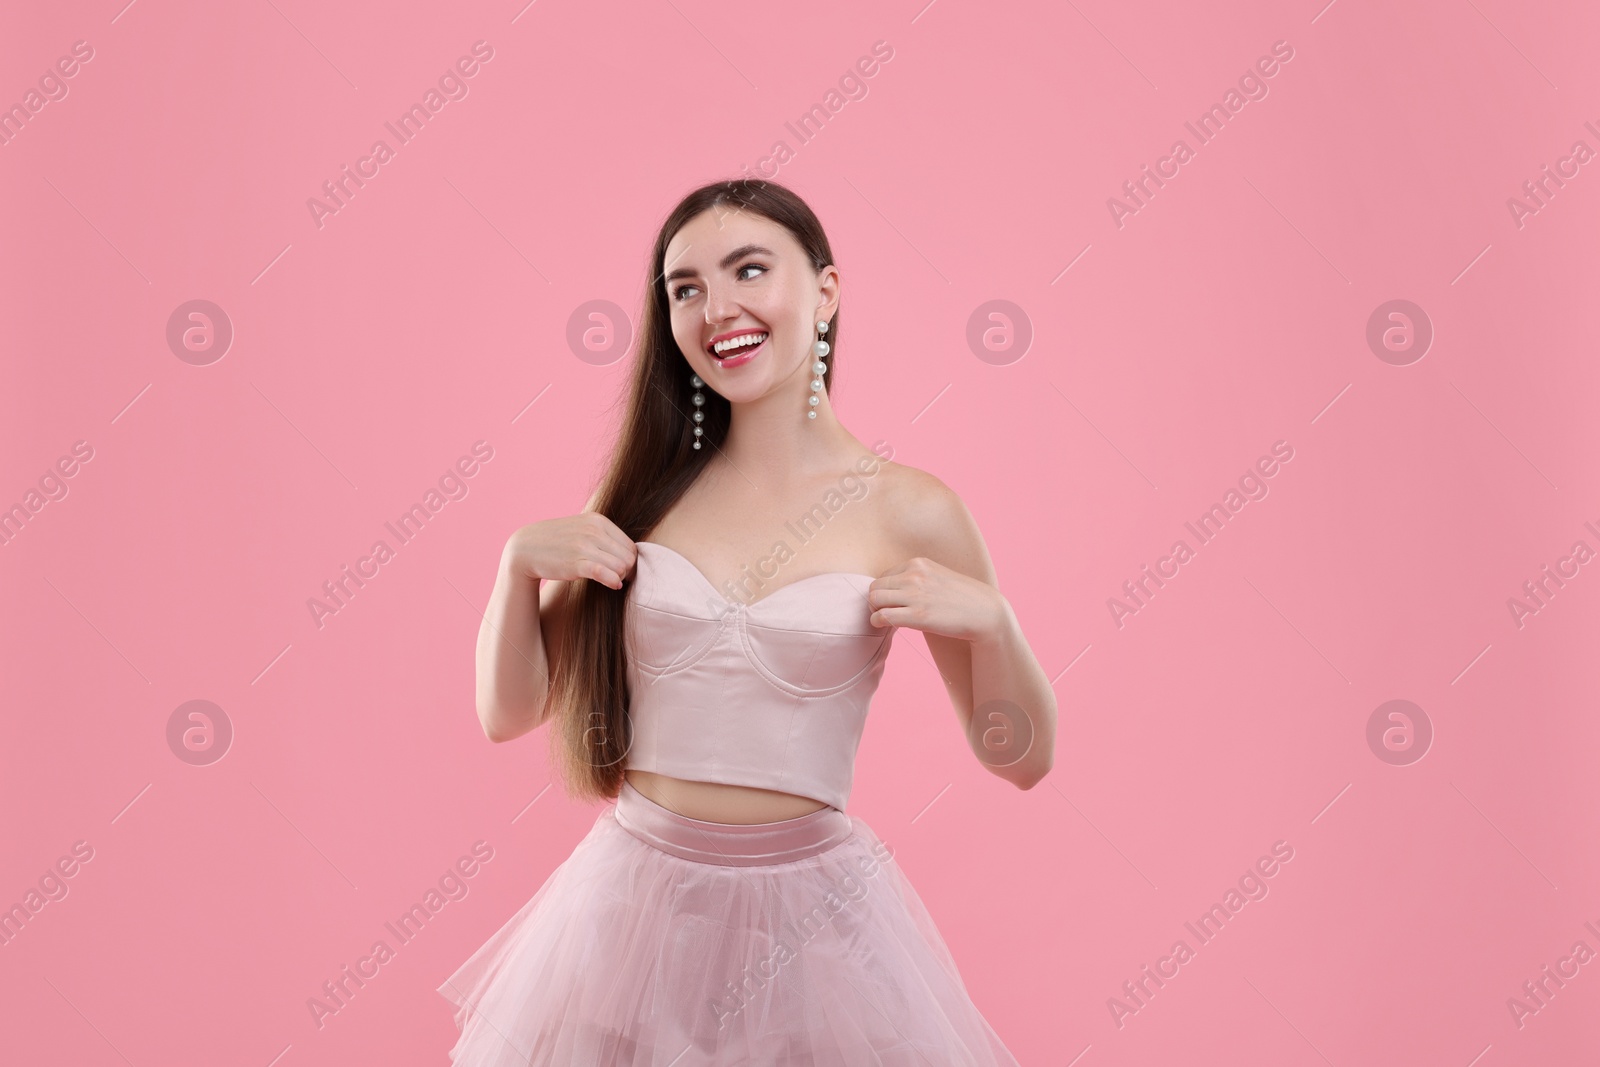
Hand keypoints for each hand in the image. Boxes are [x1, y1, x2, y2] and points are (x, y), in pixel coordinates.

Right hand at [502, 512, 636, 589]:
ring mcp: (585, 546)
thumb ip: (603, 537)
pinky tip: (612, 586)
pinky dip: (613, 582)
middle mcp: (594, 530)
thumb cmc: (557, 543)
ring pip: (621, 567)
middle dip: (626, 571)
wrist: (525, 549)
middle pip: (628, 557)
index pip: (629, 545)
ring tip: (609, 581)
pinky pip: (606, 574)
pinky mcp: (576, 563)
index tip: (621, 571)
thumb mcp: (581, 530)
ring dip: (619, 578)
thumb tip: (630, 555)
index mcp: (598, 521)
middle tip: (616, 578)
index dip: (629, 561)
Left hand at [865, 557, 1009, 641]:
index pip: (884, 575)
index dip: (885, 591)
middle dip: (877, 600)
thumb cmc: (960, 598)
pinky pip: (882, 616)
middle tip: (884, 612)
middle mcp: (914, 575)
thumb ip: (916, 578)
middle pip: (875, 586)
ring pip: (874, 599)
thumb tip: (893, 590)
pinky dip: (877, 622)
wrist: (984, 612)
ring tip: (884, 619)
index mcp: (918, 563)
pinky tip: (884, 626)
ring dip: (875, 611)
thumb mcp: (937, 577)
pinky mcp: (917, 615)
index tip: (892, 602)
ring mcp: (915, 594)